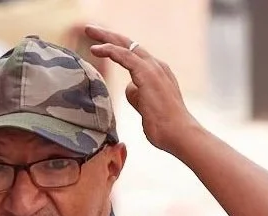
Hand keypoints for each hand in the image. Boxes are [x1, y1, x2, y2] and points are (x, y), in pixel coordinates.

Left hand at [85, 25, 197, 153]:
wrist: (179, 134)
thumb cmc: (164, 128)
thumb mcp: (147, 109)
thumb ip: (138, 96)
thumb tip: (129, 88)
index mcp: (158, 73)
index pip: (134, 55)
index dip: (117, 48)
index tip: (100, 46)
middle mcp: (157, 66)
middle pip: (129, 44)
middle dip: (109, 35)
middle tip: (90, 29)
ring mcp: (153, 68)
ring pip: (125, 46)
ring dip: (106, 38)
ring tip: (88, 31)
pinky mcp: (147, 74)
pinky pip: (125, 56)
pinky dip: (110, 50)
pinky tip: (97, 49)